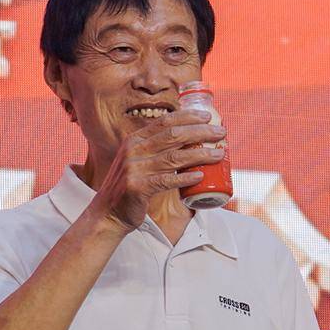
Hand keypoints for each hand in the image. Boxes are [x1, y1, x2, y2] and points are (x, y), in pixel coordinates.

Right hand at [86, 110, 226, 228]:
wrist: (108, 213)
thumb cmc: (130, 187)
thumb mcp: (137, 161)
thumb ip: (155, 149)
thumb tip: (189, 139)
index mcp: (134, 140)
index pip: (165, 122)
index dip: (188, 117)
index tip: (207, 116)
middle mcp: (133, 150)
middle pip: (173, 136)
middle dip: (200, 132)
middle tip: (220, 133)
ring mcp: (135, 169)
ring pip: (174, 157)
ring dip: (200, 155)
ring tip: (219, 154)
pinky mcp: (138, 188)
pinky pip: (167, 180)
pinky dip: (186, 178)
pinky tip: (200, 176)